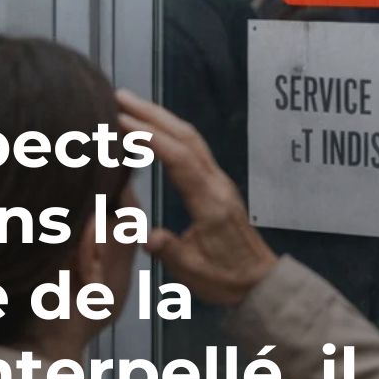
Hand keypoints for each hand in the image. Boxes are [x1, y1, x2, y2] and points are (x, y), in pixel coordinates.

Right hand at [116, 90, 276, 305]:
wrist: (259, 282)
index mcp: (209, 202)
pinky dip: (171, 130)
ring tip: (131, 104)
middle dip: (152, 114)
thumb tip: (145, 236)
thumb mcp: (192, 272)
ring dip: (161, 117)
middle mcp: (216, 183)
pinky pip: (193, 147)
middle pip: (185, 137)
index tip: (122, 121)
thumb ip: (169, 250)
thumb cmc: (224, 279)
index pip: (178, 159)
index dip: (150, 137)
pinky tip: (154, 126)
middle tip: (119, 96)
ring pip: (191, 137)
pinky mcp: (217, 182)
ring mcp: (219, 180)